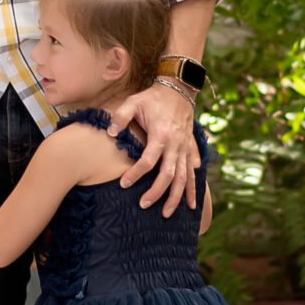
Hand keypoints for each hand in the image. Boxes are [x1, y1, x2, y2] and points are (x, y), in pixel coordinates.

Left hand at [108, 80, 199, 216]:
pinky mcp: (190, 149)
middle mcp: (176, 145)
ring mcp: (185, 148)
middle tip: (143, 205)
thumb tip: (110, 133)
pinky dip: (193, 189)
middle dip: (157, 193)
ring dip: (176, 197)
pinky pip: (193, 173)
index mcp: (161, 135)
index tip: (123, 184)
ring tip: (166, 214)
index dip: (136, 174)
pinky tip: (192, 204)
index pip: (148, 161)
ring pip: (183, 178)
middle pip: (168, 175)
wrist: (179, 90)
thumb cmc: (153, 98)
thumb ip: (121, 117)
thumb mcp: (133, 101)